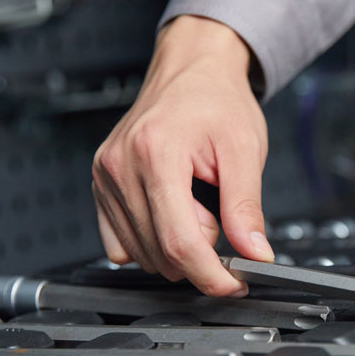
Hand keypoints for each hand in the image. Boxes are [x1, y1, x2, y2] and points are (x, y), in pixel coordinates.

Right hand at [92, 15, 273, 296]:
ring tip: (194, 201)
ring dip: (175, 243)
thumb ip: (246, 208)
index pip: (179, 242)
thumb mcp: (244, 150)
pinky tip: (171, 209)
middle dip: (199, 250)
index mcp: (156, 154)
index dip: (211, 275)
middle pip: (160, 252)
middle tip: (218, 211)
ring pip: (141, 252)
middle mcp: (120, 166)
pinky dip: (151, 240)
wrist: (192, 71)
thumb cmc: (217, 100)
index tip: (233, 284)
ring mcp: (105, 176)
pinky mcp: (100, 185)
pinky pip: (121, 243)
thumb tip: (255, 255)